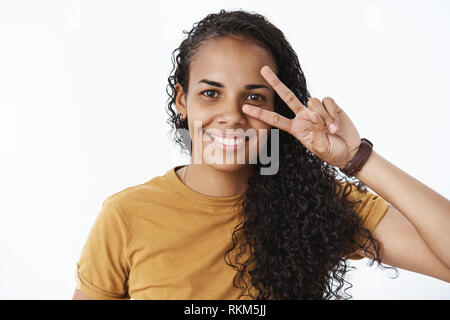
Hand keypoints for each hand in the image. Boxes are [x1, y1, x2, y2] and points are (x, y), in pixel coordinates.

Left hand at [242, 65, 361, 168]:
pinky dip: (332, 113)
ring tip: (331, 130)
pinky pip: (327, 101)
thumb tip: (313, 114)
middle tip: (263, 70)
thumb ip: (316, 131)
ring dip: (324, 116)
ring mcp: (316, 110)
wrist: (350, 151)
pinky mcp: (330, 106)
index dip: (260, 114)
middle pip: (287, 96)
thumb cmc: (332, 152)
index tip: (245, 108)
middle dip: (275, 82)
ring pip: (313, 101)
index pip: (275, 119)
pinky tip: (337, 124)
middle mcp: (303, 116)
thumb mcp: (321, 147)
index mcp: (296, 128)